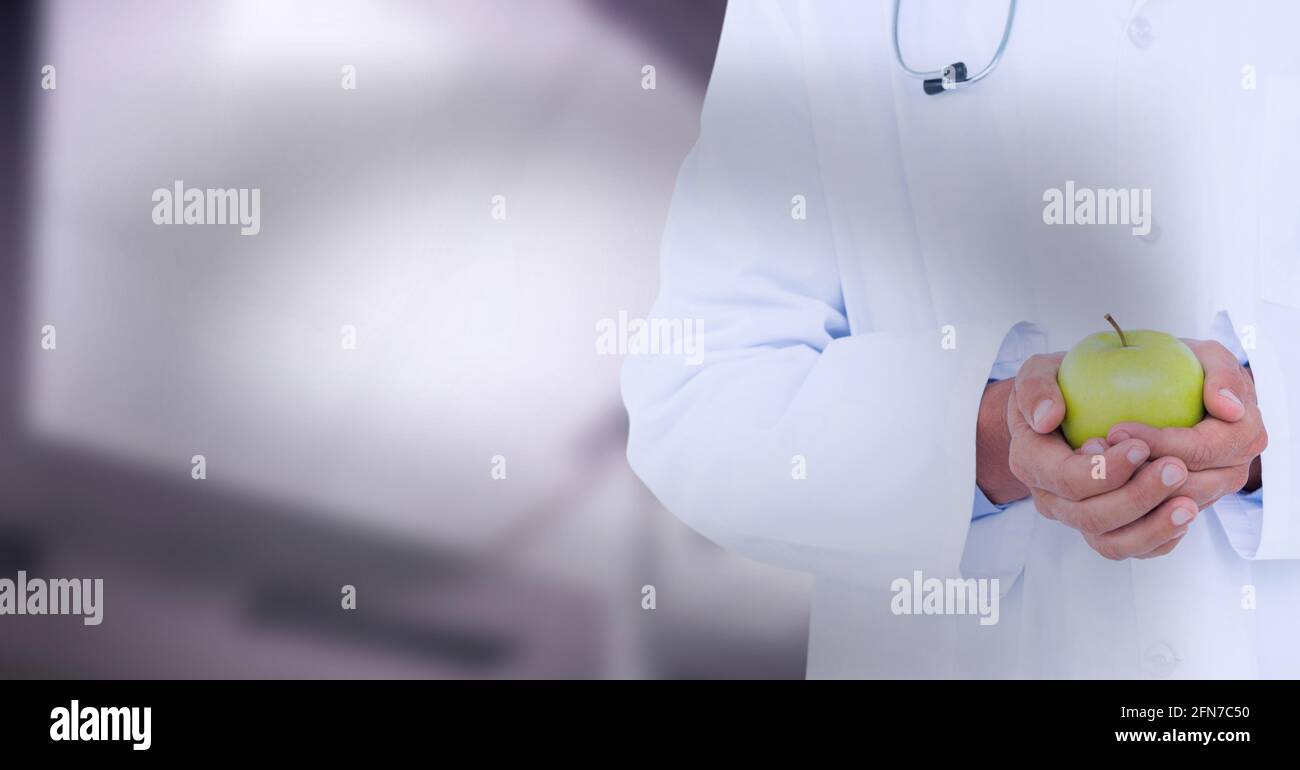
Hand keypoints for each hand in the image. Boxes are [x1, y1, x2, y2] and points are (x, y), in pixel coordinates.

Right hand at [1003, 353, 1196, 559]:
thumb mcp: (1040, 368)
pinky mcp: (1110, 527)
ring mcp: (1080, 517)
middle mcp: (1052, 498)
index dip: (1104, 471)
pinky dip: (1160, 538)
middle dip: (1136, 497)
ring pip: (1113, 543)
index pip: (1066, 480)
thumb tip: (1048, 417)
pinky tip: (1184, 514)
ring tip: (1188, 503)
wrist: (1074, 405)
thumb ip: (1037, 386)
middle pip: (1092, 517)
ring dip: (1153, 526)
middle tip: (1177, 467)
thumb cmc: (1062, 383)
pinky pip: (1134, 548)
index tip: (1139, 445)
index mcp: (1031, 461)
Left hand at [1106, 339, 1266, 501]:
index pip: (1199, 451)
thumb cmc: (1192, 366)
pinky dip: (1124, 506)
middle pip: (1183, 486)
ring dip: (1124, 490)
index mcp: (1245, 436)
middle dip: (1136, 473)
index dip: (1157, 444)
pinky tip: (1092, 482)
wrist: (1177, 387)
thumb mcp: (1209, 356)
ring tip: (1090, 462)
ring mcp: (1210, 492)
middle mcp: (1233, 471)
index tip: (1115, 429)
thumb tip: (1229, 410)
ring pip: (1166, 508)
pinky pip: (1155, 519)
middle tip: (1092, 450)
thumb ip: (1222, 375)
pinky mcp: (1183, 506)